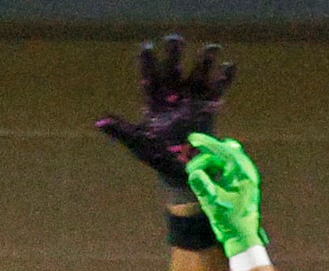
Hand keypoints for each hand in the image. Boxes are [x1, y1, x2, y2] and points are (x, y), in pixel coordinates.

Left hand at [95, 34, 234, 191]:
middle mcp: (172, 94)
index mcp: (153, 100)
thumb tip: (99, 121)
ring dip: (204, 60)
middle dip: (174, 52)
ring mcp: (191, 98)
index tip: (147, 48)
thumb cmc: (158, 157)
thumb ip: (121, 131)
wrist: (183, 172)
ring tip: (211, 49)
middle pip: (172, 67)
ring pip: (197, 73)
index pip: (148, 76)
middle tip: (176, 40)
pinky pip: (218, 88)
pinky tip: (229, 65)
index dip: (147, 62)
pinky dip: (224, 77)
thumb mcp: (138, 144)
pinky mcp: (209, 107)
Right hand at [184, 133, 263, 254]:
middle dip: (204, 159)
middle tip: (190, 172)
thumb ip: (204, 188)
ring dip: (206, 166)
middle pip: (221, 152)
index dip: (207, 143)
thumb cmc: (231, 222)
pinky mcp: (237, 179)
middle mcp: (245, 170)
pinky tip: (205, 181)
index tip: (192, 138)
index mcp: (243, 173)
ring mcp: (242, 174)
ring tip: (197, 180)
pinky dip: (211, 170)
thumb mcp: (215, 205)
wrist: (242, 236)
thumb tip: (194, 174)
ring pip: (220, 159)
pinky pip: (222, 166)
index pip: (224, 151)